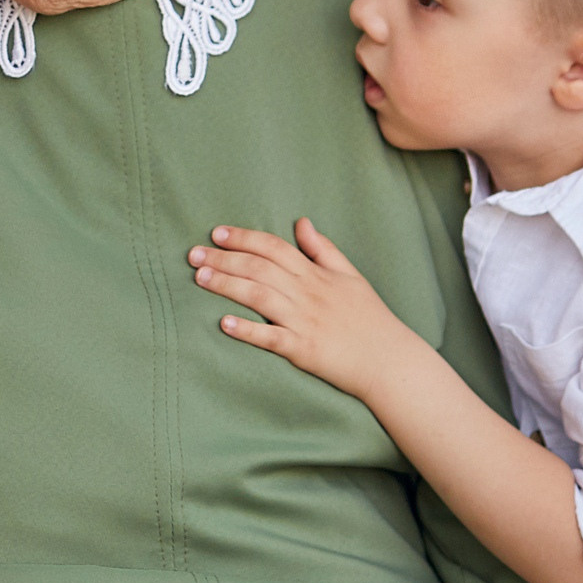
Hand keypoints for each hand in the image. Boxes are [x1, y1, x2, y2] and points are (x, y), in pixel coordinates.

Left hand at [189, 219, 424, 400]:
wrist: (390, 360)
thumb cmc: (370, 318)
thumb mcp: (351, 276)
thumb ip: (324, 249)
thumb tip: (302, 222)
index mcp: (317, 274)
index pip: (275, 247)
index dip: (244, 238)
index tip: (217, 233)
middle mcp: (307, 294)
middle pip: (259, 268)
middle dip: (224, 258)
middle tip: (193, 254)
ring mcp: (304, 321)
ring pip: (259, 297)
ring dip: (227, 286)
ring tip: (200, 279)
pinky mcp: (303, 350)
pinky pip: (270, 338)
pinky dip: (247, 330)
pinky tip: (224, 323)